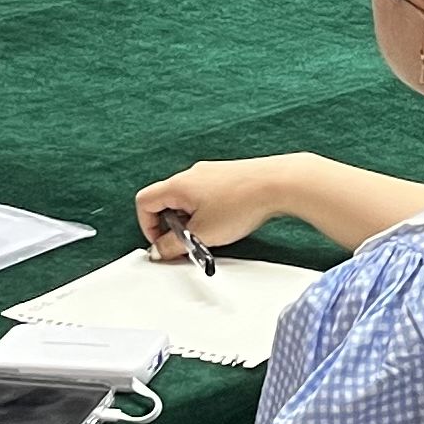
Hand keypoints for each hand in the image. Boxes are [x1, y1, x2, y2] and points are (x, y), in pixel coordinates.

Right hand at [139, 156, 317, 259]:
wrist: (278, 183)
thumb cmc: (242, 203)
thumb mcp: (202, 234)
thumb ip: (173, 245)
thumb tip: (159, 250)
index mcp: (178, 185)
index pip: (145, 202)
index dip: (148, 227)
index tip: (164, 244)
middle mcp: (191, 175)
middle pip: (167, 201)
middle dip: (174, 226)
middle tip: (189, 242)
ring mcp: (210, 173)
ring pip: (188, 200)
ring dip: (193, 220)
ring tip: (212, 234)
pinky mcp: (228, 176)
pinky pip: (207, 196)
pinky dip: (209, 212)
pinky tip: (227, 222)